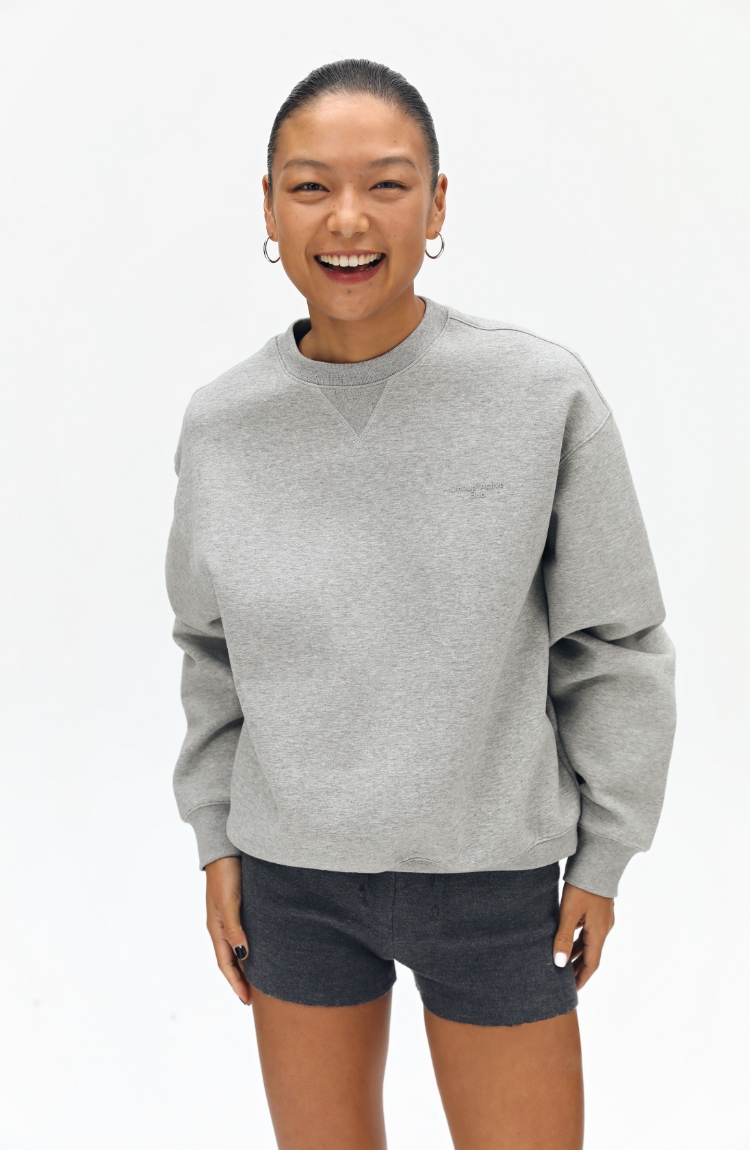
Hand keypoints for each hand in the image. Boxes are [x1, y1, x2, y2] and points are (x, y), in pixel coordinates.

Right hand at [205, 856, 251, 1004]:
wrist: (226, 849)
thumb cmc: (226, 875)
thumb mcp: (229, 903)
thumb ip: (235, 928)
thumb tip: (243, 955)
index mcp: (216, 929)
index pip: (225, 964)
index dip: (236, 983)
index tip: (247, 1001)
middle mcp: (222, 926)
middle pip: (231, 960)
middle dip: (241, 979)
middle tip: (255, 997)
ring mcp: (230, 917)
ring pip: (239, 948)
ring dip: (247, 965)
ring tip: (261, 979)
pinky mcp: (240, 907)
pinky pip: (245, 934)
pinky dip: (252, 947)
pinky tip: (263, 949)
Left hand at [553, 881, 614, 988]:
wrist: (597, 861)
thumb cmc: (582, 887)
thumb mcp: (569, 912)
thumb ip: (564, 937)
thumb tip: (560, 963)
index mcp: (598, 933)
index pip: (592, 964)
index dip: (581, 978)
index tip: (572, 991)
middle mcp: (603, 929)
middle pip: (590, 955)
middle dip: (577, 968)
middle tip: (564, 981)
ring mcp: (602, 919)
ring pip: (588, 942)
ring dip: (576, 953)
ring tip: (562, 963)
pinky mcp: (598, 910)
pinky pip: (588, 931)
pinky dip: (578, 939)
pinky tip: (567, 937)